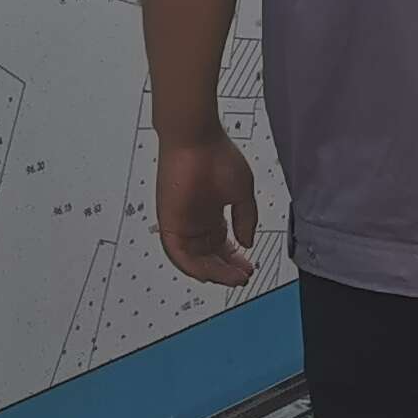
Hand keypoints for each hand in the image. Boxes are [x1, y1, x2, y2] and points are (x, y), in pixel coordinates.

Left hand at [155, 129, 258, 285]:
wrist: (195, 139)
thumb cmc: (216, 155)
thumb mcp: (242, 193)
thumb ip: (246, 219)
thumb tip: (248, 242)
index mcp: (211, 213)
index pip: (222, 246)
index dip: (235, 259)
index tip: (248, 267)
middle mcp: (196, 221)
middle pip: (209, 256)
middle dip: (227, 269)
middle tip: (242, 277)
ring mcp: (182, 222)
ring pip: (195, 259)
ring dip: (213, 272)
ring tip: (232, 278)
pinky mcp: (169, 222)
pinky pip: (177, 254)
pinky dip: (192, 267)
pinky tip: (208, 274)